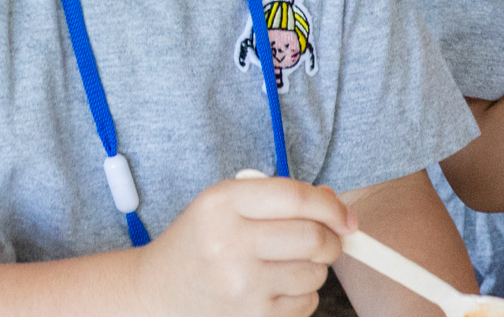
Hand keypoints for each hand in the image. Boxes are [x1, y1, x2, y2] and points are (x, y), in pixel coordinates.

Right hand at [130, 174, 354, 316]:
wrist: (158, 291)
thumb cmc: (199, 242)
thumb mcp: (223, 206)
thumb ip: (276, 199)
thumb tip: (335, 206)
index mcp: (221, 203)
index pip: (293, 197)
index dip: (330, 207)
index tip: (346, 218)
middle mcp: (230, 242)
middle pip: (313, 237)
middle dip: (332, 240)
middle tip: (326, 242)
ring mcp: (242, 284)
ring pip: (315, 273)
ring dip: (314, 269)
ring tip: (285, 265)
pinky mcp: (253, 316)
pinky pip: (306, 303)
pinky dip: (301, 295)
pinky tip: (274, 288)